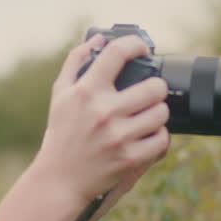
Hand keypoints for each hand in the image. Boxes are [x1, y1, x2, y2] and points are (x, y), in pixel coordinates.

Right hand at [31, 34, 170, 206]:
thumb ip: (76, 62)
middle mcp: (103, 111)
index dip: (136, 44)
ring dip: (158, 113)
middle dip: (155, 87)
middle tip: (149, 92)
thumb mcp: (60, 95)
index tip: (143, 49)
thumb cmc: (61, 135)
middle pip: (154, 86)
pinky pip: (162, 139)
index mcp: (86, 91)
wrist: (58, 181)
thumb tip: (98, 38)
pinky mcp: (129, 159)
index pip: (118, 53)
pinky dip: (158, 137)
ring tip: (147, 116)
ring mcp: (118, 136)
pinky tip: (146, 137)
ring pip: (162, 113)